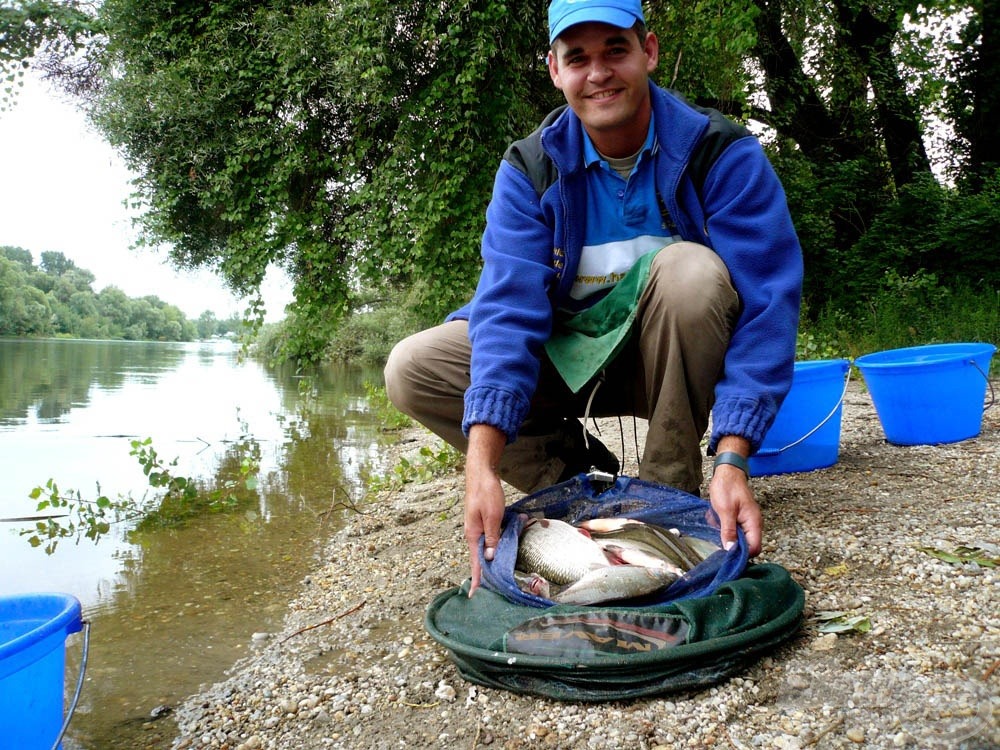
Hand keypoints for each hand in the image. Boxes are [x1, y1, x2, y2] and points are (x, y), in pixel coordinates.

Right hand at [463, 424, 506, 595]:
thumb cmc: (486, 492)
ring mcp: (479, 528)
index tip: (475, 596)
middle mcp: (474, 534)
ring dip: (494, 560)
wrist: (481, 473)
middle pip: (481, 559)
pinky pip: (491, 539)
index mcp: (473, 535)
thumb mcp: (492, 515)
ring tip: (500, 576)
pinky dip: (498, 546)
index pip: (475, 562)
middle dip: (487, 574)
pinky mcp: (485, 523)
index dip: (477, 579)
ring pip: (487, 549)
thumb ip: (492, 536)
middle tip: (494, 591)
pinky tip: (505, 550)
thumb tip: (490, 557)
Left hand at [708, 464, 761, 555]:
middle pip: (746, 545)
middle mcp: (753, 524)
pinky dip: (723, 525)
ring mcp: (747, 521)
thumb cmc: (727, 488)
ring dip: (724, 532)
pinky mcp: (739, 518)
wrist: (728, 471)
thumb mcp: (725, 511)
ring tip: (715, 521)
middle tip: (717, 534)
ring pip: (737, 537)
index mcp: (754, 523)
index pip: (754, 548)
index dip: (742, 554)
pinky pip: (732, 528)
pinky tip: (715, 517)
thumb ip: (728, 531)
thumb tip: (730, 550)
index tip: (727, 553)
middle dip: (730, 542)